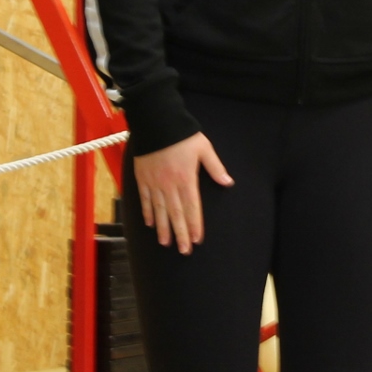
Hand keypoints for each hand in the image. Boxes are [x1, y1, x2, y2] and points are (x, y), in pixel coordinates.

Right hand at [133, 133, 232, 254]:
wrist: (156, 121)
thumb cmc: (182, 134)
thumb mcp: (204, 148)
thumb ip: (216, 167)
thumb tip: (228, 183)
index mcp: (186, 179)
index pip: (192, 207)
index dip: (195, 225)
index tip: (197, 240)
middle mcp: (169, 185)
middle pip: (176, 214)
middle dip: (180, 234)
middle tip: (183, 250)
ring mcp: (154, 183)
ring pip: (159, 210)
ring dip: (163, 228)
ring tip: (166, 243)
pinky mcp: (142, 178)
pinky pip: (145, 199)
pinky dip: (147, 212)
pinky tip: (150, 224)